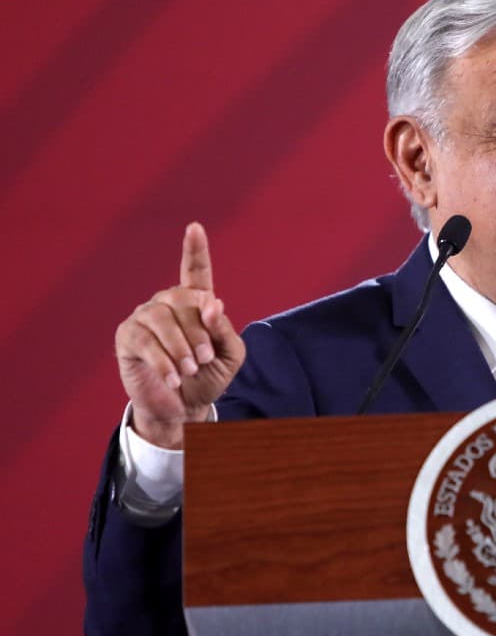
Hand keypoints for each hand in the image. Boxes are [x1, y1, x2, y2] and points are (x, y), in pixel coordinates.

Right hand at [115, 223, 244, 448]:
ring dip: (181, 347)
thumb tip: (213, 304)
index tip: (195, 228)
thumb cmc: (208, 377)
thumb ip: (225, 330)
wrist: (183, 407)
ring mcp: (144, 317)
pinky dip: (163, 361)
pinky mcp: (127, 337)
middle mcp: (167, 303)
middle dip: (199, 332)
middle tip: (205, 360)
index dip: (195, 250)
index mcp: (195, 303)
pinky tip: (173, 379)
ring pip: (162, 318)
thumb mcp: (229, 356)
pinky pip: (144, 341)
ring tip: (191, 370)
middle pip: (183, 299)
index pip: (196, 271)